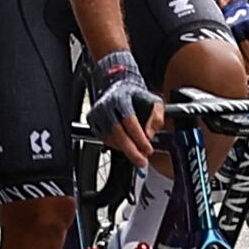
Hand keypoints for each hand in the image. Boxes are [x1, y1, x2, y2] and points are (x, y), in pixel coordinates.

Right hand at [87, 48, 160, 166]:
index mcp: (121, 97)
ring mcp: (97, 113)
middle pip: (117, 132)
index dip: (139, 137)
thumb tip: (150, 134)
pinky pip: (103, 139)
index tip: (148, 149)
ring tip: (137, 154)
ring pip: (110, 138)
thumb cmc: (137, 97)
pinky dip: (115, 146)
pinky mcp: (92, 121)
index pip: (130, 120)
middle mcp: (106, 105)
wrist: (119, 88)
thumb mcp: (154, 102)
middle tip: (141, 160)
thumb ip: (157, 116)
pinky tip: (125, 146)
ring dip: (124, 149)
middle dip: (131, 150)